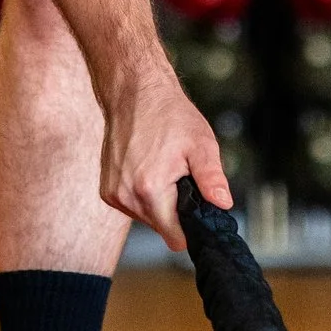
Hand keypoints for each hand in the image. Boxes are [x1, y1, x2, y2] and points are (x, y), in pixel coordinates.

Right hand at [101, 72, 231, 250]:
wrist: (135, 93)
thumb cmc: (168, 114)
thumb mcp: (201, 144)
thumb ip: (212, 179)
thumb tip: (223, 204)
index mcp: (150, 189)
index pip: (175, 237)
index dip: (191, 228)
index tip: (198, 210)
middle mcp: (126, 196)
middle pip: (162, 228)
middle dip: (176, 211)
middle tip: (182, 180)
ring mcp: (113, 194)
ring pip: (147, 218)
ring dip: (160, 203)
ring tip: (164, 171)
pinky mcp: (107, 190)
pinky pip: (133, 206)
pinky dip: (144, 195)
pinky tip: (149, 170)